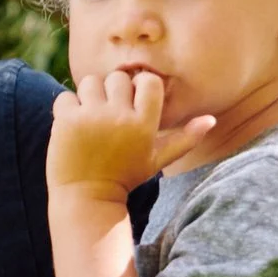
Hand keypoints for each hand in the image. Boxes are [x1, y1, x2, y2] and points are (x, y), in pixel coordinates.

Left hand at [50, 67, 216, 195]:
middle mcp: (119, 117)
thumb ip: (184, 139)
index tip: (131, 103)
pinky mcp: (66, 121)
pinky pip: (67, 96)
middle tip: (108, 115)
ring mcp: (91, 118)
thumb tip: (211, 120)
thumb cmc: (125, 177)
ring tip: (90, 118)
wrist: (87, 199)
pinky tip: (73, 127)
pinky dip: (68, 108)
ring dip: (89, 96)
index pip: (148, 81)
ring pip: (91, 82)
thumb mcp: (157, 160)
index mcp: (143, 124)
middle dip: (112, 91)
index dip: (138, 87)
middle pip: (118, 78)